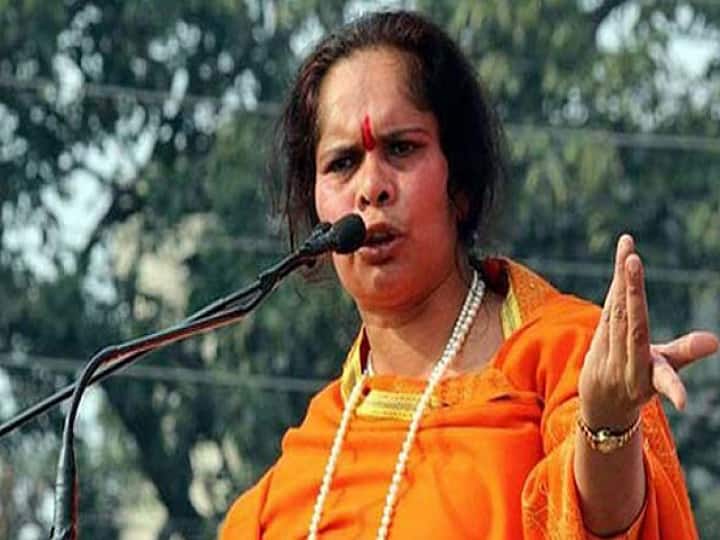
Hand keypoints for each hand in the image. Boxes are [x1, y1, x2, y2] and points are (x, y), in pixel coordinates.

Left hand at [578, 234, 718, 429]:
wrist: (603, 405)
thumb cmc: (640, 385)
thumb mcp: (662, 375)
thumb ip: (685, 354)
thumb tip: (715, 341)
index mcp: (643, 375)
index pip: (651, 357)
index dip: (669, 377)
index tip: (678, 384)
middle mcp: (623, 364)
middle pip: (625, 321)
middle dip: (630, 290)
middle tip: (632, 259)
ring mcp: (605, 352)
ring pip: (612, 310)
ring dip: (621, 278)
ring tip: (627, 247)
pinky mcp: (594, 340)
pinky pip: (606, 310)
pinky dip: (615, 287)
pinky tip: (622, 262)